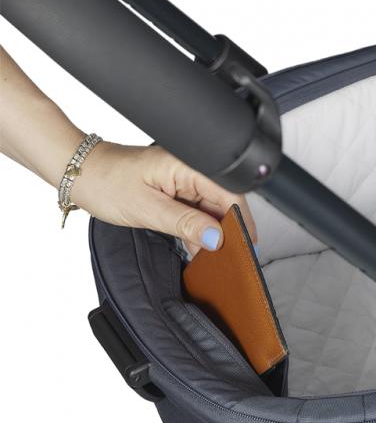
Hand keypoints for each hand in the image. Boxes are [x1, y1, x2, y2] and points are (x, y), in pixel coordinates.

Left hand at [70, 142, 256, 254]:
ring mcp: (182, 179)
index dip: (242, 220)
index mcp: (187, 165)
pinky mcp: (174, 189)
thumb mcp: (148, 209)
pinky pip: (195, 211)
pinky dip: (196, 230)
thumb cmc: (106, 183)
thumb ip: (185, 224)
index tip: (247, 245)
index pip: (230, 193)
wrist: (80, 175)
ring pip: (210, 209)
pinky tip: (196, 247)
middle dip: (228, 230)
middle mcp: (188, 169)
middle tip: (231, 257)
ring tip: (212, 256)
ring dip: (211, 233)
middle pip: (223, 202)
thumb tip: (216, 237)